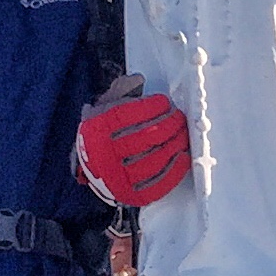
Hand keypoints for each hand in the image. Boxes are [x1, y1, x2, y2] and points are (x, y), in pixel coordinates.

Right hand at [76, 80, 191, 205]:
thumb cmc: (104, 133)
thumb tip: (138, 80)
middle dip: (170, 124)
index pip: (130, 114)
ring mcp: (118, 178)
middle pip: (147, 136)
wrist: (93, 169)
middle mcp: (105, 155)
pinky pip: (158, 183)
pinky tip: (182, 156)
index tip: (165, 103)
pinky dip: (175, 169)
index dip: (153, 107)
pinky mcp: (131, 195)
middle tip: (178, 118)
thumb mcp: (104, 108)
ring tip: (182, 134)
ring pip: (156, 159)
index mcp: (97, 129)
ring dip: (175, 144)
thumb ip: (121, 91)